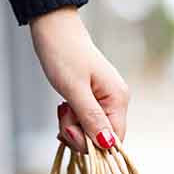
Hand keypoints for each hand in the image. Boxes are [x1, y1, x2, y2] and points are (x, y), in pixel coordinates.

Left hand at [30, 6, 128, 149]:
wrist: (55, 29)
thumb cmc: (64, 54)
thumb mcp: (75, 90)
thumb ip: (91, 119)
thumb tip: (107, 145)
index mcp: (118, 99)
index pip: (113, 140)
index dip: (91, 144)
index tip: (67, 131)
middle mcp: (118, 102)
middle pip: (103, 137)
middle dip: (79, 134)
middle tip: (63, 116)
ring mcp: (108, 100)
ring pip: (93, 130)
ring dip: (74, 126)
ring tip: (63, 108)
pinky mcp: (97, 99)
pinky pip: (88, 121)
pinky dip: (74, 120)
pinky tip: (65, 108)